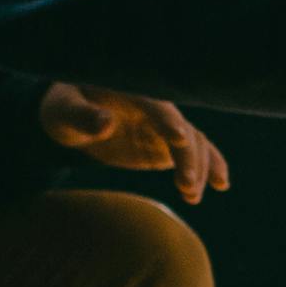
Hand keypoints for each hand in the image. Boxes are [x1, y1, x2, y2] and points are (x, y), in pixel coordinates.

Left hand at [38, 84, 225, 201]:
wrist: (71, 117)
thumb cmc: (63, 108)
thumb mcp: (63, 111)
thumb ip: (82, 116)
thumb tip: (105, 124)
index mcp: (131, 90)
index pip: (155, 105)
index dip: (167, 121)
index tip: (178, 139)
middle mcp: (154, 106)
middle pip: (181, 127)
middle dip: (188, 156)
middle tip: (186, 185)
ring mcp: (163, 125)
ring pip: (194, 142)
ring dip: (199, 167)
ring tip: (192, 196)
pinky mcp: (166, 143)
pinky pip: (194, 152)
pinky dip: (211, 165)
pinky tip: (222, 184)